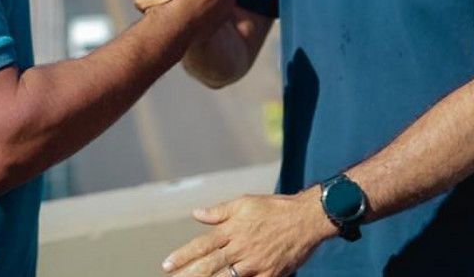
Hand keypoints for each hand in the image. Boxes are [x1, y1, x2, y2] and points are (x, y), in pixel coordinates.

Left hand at [161, 188, 333, 276]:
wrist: (306, 218)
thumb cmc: (274, 208)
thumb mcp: (244, 203)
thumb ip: (219, 212)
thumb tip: (196, 214)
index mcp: (232, 230)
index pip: (201, 245)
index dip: (183, 256)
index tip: (166, 265)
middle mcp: (240, 248)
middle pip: (209, 266)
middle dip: (188, 275)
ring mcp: (254, 264)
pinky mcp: (268, 275)